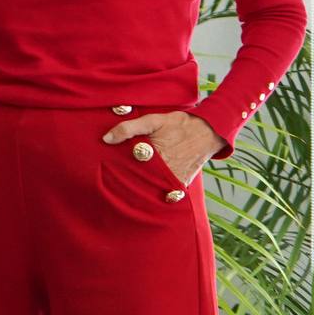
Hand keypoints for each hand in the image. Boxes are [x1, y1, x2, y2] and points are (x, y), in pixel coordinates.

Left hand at [103, 109, 220, 184]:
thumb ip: (128, 128)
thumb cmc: (179, 124)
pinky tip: (147, 193)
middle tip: (112, 187)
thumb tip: (106, 139)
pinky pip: (168, 193)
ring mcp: (174, 178)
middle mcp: (164, 170)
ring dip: (141, 190)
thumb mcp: (152, 120)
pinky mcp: (183, 182)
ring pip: (152, 189)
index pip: (127, 171)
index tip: (104, 177)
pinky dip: (158, 194)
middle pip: (139, 182)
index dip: (115, 174)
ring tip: (126, 193)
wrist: (209, 131)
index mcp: (153, 155)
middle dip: (126, 184)